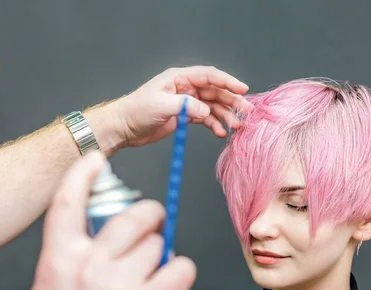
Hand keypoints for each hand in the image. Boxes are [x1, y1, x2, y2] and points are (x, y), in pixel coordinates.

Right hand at [21, 152, 196, 289]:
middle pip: (133, 215)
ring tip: (147, 280)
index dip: (84, 174)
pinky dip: (179, 275)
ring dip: (159, 256)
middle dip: (150, 216)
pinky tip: (166, 288)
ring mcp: (119, 284)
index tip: (96, 160)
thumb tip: (97, 235)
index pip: (68, 201)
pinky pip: (180, 269)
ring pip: (158, 244)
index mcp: (58, 259)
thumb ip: (70, 258)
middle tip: (152, 226)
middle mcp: (88, 265)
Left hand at [114, 65, 253, 146]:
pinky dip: (214, 125)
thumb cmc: (136, 111)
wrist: (124, 128)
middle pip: (215, 92)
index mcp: (178, 78)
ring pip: (212, 106)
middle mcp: (184, 88)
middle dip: (232, 101)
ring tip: (236, 126)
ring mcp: (185, 102)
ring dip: (225, 115)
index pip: (209, 76)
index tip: (242, 89)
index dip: (227, 81)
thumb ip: (186, 106)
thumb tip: (206, 110)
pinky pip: (205, 118)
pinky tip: (221, 132)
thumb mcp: (161, 105)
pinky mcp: (184, 116)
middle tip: (246, 112)